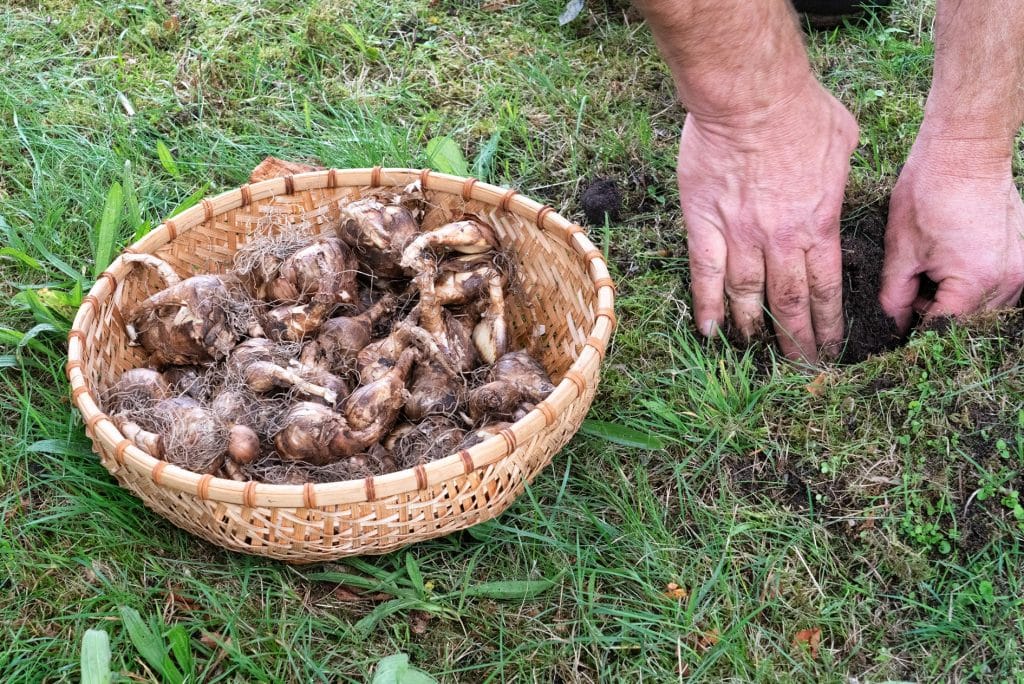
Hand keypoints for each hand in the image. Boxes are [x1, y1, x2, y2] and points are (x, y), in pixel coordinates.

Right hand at [678, 79, 858, 362]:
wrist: (750, 99)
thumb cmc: (800, 110)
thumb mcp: (843, 141)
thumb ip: (839, 175)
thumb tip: (838, 178)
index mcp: (819, 226)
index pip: (825, 289)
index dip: (827, 323)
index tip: (830, 348)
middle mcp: (780, 242)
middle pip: (789, 302)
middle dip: (796, 339)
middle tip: (798, 365)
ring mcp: (739, 237)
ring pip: (747, 297)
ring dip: (752, 328)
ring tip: (753, 351)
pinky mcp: (703, 226)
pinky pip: (705, 276)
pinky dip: (706, 305)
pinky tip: (707, 330)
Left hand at [880, 139, 1023, 330]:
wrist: (965, 151)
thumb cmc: (928, 193)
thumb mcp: (900, 251)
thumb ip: (894, 296)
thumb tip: (893, 325)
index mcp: (975, 281)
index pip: (943, 327)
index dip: (915, 329)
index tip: (897, 323)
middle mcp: (1008, 280)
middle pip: (967, 321)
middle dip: (936, 314)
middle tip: (911, 291)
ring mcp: (1022, 268)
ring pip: (984, 308)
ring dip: (955, 301)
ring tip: (930, 272)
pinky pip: (998, 288)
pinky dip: (973, 286)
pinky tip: (951, 264)